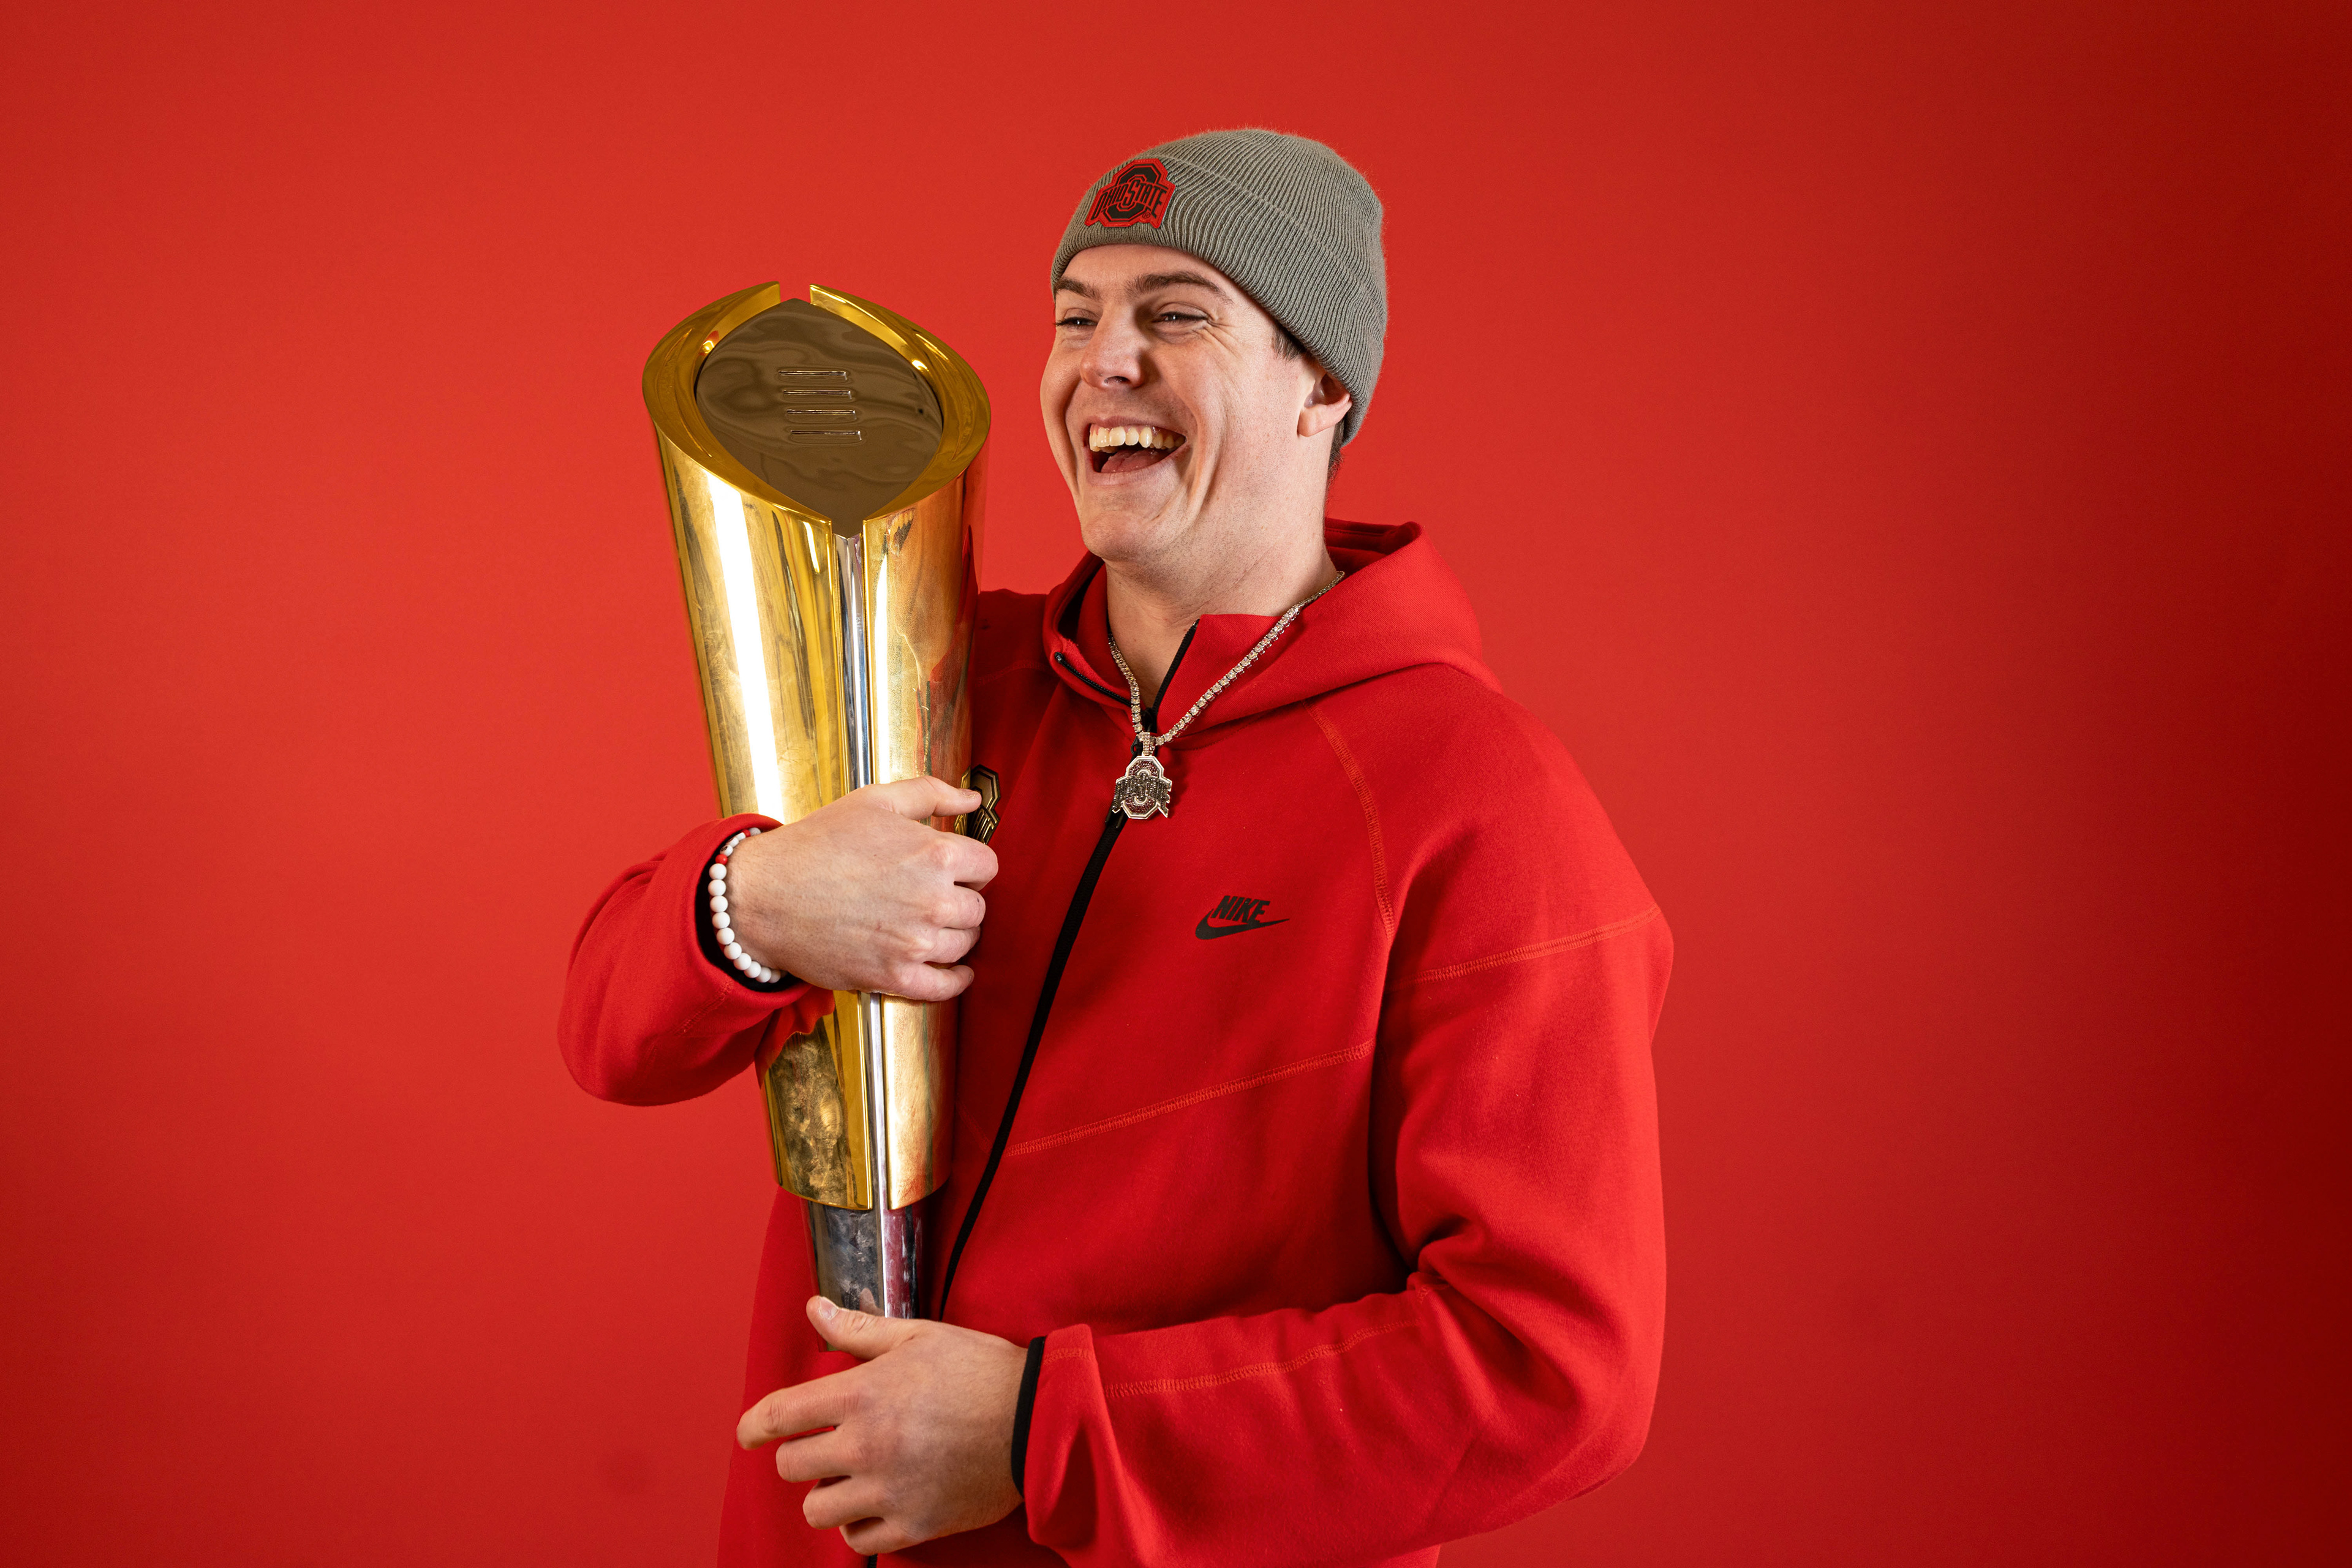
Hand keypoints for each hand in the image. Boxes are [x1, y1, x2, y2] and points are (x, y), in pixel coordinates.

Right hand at [723, 777, 996, 1000]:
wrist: (764, 895)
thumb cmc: (815, 845)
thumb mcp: (875, 801)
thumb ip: (931, 793)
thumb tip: (972, 798)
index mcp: (934, 854)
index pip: (987, 866)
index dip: (971, 867)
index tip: (956, 871)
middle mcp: (932, 900)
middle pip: (977, 908)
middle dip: (960, 900)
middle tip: (934, 897)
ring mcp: (914, 942)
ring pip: (964, 944)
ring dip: (953, 935)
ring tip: (928, 924)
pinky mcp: (894, 976)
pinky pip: (946, 986)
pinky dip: (955, 980)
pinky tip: (952, 970)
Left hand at [737, 1297, 1027, 1553]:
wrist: (1039, 1420)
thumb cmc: (980, 1371)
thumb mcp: (918, 1336)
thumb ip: (858, 1329)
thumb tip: (813, 1309)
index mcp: (862, 1395)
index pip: (779, 1416)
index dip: (753, 1425)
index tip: (750, 1431)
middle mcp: (867, 1447)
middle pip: (790, 1467)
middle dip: (797, 1454)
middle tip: (820, 1445)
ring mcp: (889, 1491)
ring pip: (817, 1510)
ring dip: (825, 1493)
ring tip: (848, 1476)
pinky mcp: (915, 1524)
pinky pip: (858, 1540)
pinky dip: (857, 1525)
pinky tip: (873, 1502)